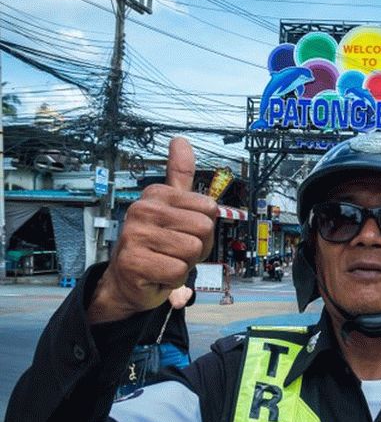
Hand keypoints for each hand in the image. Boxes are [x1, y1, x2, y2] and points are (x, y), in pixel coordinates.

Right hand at [87, 138, 217, 322]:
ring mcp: (135, 235)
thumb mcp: (172, 207)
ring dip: (185, 263)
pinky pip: (177, 272)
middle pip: (203, 229)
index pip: (209, 208)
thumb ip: (179, 175)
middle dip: (197, 247)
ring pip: (192, 251)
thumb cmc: (157, 245)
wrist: (129, 280)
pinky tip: (158, 274)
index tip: (183, 232)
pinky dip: (173, 279)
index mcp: (156, 194)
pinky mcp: (133, 261)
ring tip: (166, 260)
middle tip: (175, 250)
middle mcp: (143, 210)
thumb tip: (181, 141)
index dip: (204, 227)